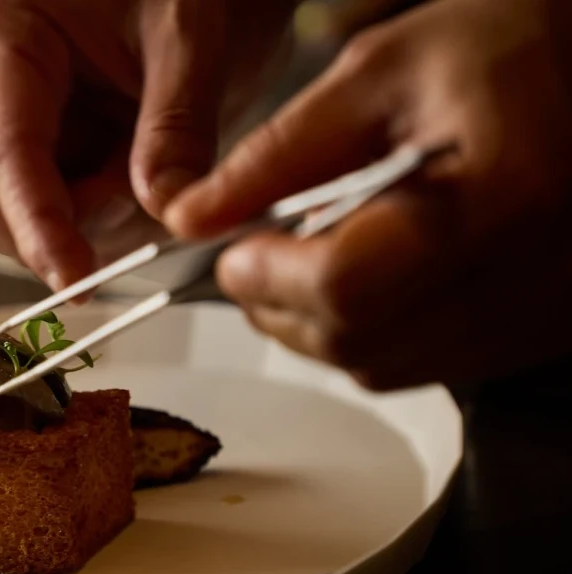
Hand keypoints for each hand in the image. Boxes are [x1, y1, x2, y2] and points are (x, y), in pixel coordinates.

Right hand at [0, 0, 296, 289]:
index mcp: (5, 30)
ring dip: (82, 225)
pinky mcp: (37, 145)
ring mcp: (5, 116)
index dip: (36, 226)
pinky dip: (99, 218)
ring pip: (5, 216)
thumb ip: (177, 124)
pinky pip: (48, 211)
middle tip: (129, 204)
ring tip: (149, 169)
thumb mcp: (191, 31)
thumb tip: (166, 213)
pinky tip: (138, 175)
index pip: (2, 154)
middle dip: (43, 229)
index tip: (74, 279)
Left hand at [167, 0, 571, 389]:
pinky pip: (423, 364)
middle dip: (279, 305)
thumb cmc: (509, 49)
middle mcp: (528, 274)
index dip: (267, 275)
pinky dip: (367, 333)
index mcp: (497, 194)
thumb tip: (193, 214)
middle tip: (253, 255)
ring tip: (302, 259)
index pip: (346, 284)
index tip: (231, 247)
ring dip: (316, 325)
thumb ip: (279, 151)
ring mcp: (536, 315)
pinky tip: (362, 274)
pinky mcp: (534, 331)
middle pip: (357, 340)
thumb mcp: (382, 73)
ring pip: (382, 366)